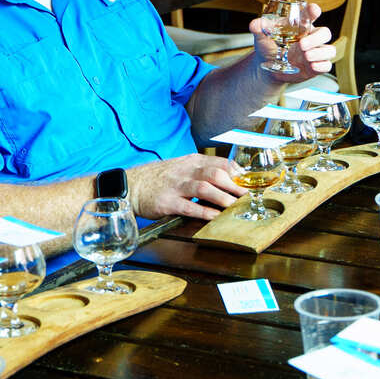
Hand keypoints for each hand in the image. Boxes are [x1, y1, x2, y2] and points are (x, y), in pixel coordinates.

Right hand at [128, 153, 242, 221]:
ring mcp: (176, 186)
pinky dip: (204, 212)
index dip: (237, 173)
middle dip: (234, 186)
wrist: (130, 185)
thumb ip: (201, 171)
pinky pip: (189, 207)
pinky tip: (214, 217)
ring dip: (222, 198)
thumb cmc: (159, 178)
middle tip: (247, 197)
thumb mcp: (181, 167)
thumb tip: (227, 180)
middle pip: (216, 174)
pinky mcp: (167, 202)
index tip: (248, 183)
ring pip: (205, 188)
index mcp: (192, 161)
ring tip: (234, 207)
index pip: (221, 162)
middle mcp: (186, 171)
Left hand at [249, 2, 336, 82]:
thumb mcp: (262, 38)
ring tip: (306, 57)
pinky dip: (322, 66)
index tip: (313, 9)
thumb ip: (259, 30)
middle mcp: (311, 38)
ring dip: (320, 53)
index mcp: (301, 27)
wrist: (268, 69)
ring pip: (330, 50)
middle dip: (317, 38)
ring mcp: (315, 53)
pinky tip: (311, 66)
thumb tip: (255, 24)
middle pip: (325, 33)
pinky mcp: (316, 67)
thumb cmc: (268, 48)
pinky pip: (327, 65)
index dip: (314, 11)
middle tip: (302, 44)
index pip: (311, 15)